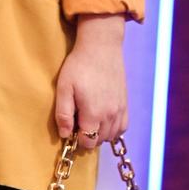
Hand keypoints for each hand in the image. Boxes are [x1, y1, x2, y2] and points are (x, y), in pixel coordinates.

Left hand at [55, 15, 126, 149]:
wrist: (101, 47)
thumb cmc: (78, 66)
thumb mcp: (64, 88)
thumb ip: (64, 113)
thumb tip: (65, 135)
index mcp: (94, 113)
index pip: (87, 142)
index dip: (76, 139)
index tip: (70, 127)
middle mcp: (110, 115)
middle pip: (99, 141)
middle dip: (87, 137)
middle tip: (77, 120)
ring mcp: (120, 110)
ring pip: (111, 136)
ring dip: (99, 134)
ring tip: (88, 119)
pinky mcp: (125, 103)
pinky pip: (123, 127)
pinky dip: (113, 129)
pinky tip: (103, 119)